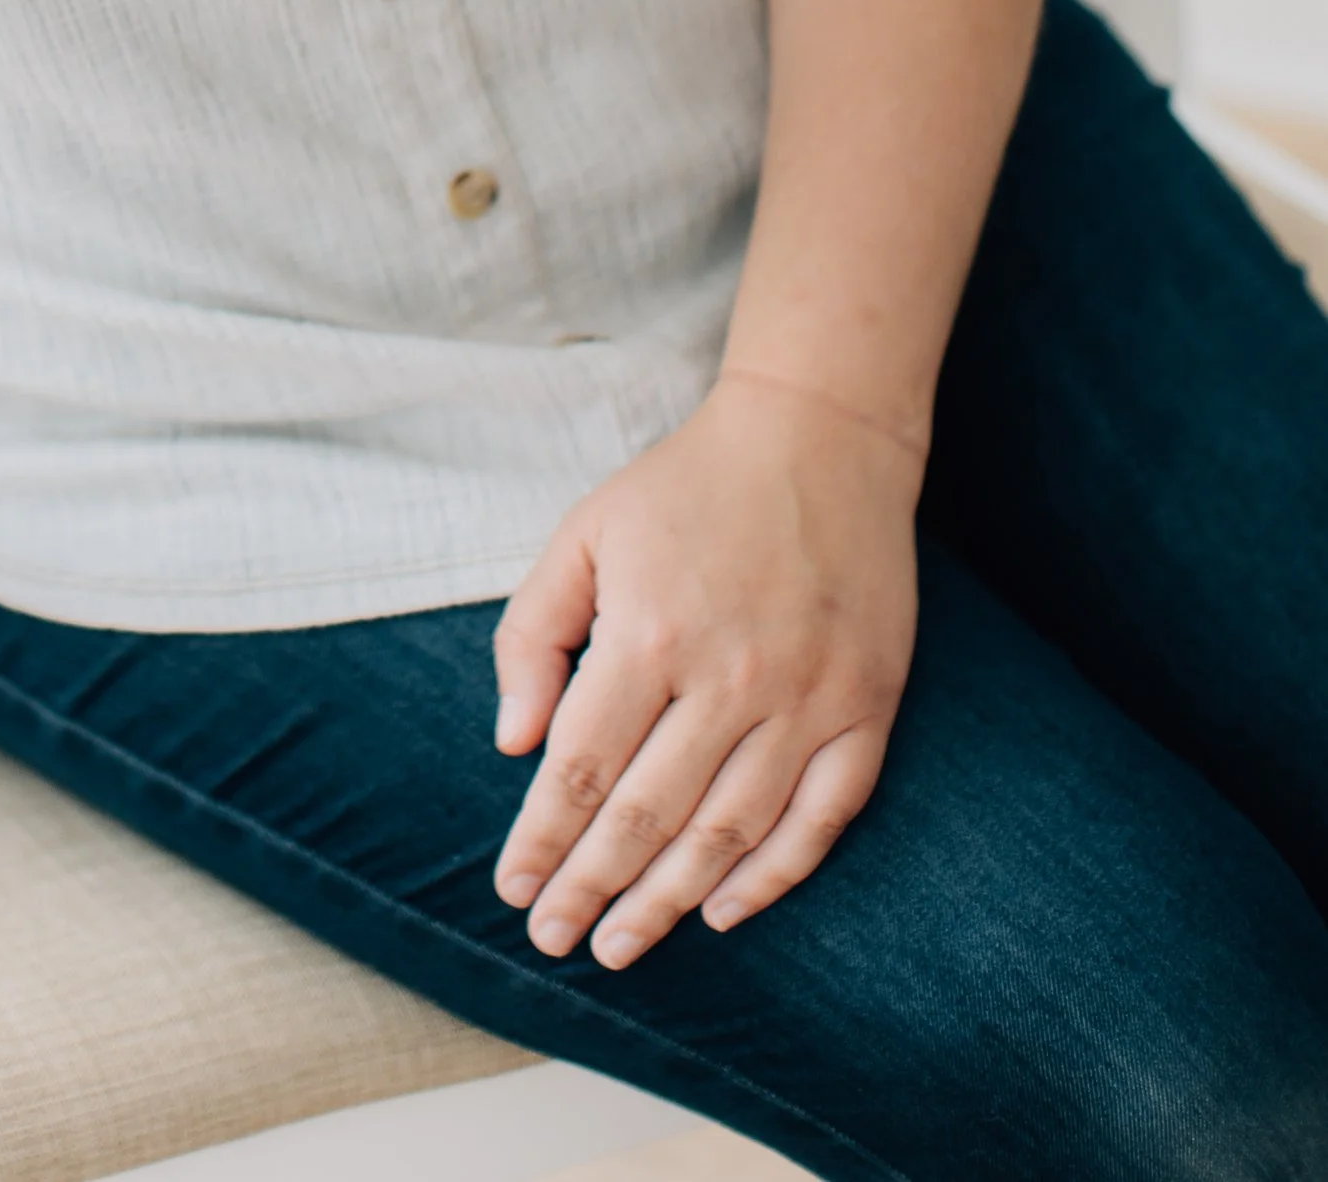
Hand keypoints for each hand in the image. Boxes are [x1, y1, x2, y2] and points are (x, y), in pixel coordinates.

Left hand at [489, 368, 920, 968]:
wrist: (819, 436)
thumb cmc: (685, 488)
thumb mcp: (584, 534)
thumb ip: (534, 634)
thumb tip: (514, 744)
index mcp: (648, 632)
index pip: (579, 769)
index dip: (543, 841)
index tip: (515, 890)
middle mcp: (728, 676)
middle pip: (647, 815)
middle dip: (592, 888)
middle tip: (556, 942)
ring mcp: (806, 697)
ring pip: (729, 831)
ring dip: (669, 899)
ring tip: (622, 945)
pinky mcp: (867, 706)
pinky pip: (822, 818)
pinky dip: (774, 875)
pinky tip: (724, 909)